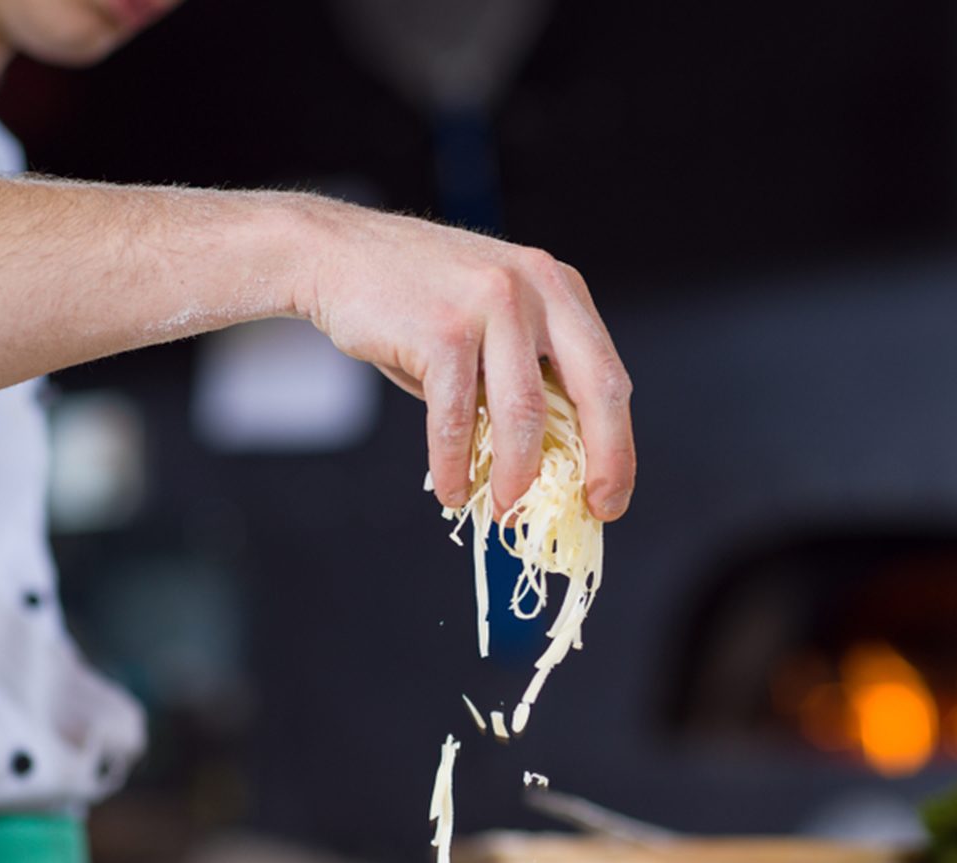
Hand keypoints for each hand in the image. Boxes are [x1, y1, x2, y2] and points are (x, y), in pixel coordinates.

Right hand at [290, 198, 633, 520]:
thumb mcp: (489, 328)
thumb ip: (520, 379)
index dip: (618, 446)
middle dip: (598, 462)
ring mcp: (491, 303)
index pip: (608, 376)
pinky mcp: (443, 329)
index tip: (609, 496)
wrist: (339, 257)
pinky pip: (457, 419)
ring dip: (516, 477)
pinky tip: (451, 490)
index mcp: (558, 289)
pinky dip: (454, 466)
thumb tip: (545, 468)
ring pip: (524, 414)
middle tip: (585, 511)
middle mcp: (536, 288)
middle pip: (593, 391)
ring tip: (503, 511)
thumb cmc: (414, 304)